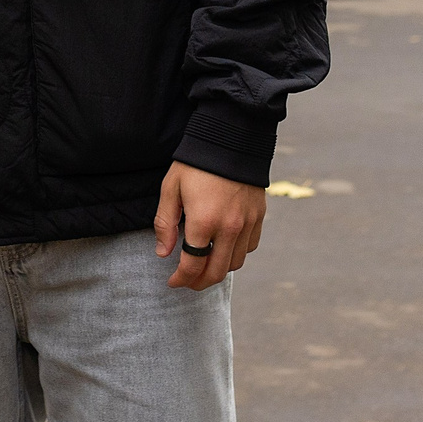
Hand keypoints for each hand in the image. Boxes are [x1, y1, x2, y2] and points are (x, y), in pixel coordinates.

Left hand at [153, 162, 266, 290]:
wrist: (231, 138)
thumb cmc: (195, 163)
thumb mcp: (171, 188)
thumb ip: (165, 223)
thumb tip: (163, 253)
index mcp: (203, 222)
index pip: (192, 265)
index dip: (180, 279)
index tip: (172, 282)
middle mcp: (229, 228)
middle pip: (215, 272)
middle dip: (199, 283)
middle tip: (188, 282)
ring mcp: (247, 223)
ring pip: (235, 263)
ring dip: (218, 270)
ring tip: (205, 267)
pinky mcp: (259, 216)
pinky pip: (250, 247)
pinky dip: (236, 254)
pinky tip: (225, 249)